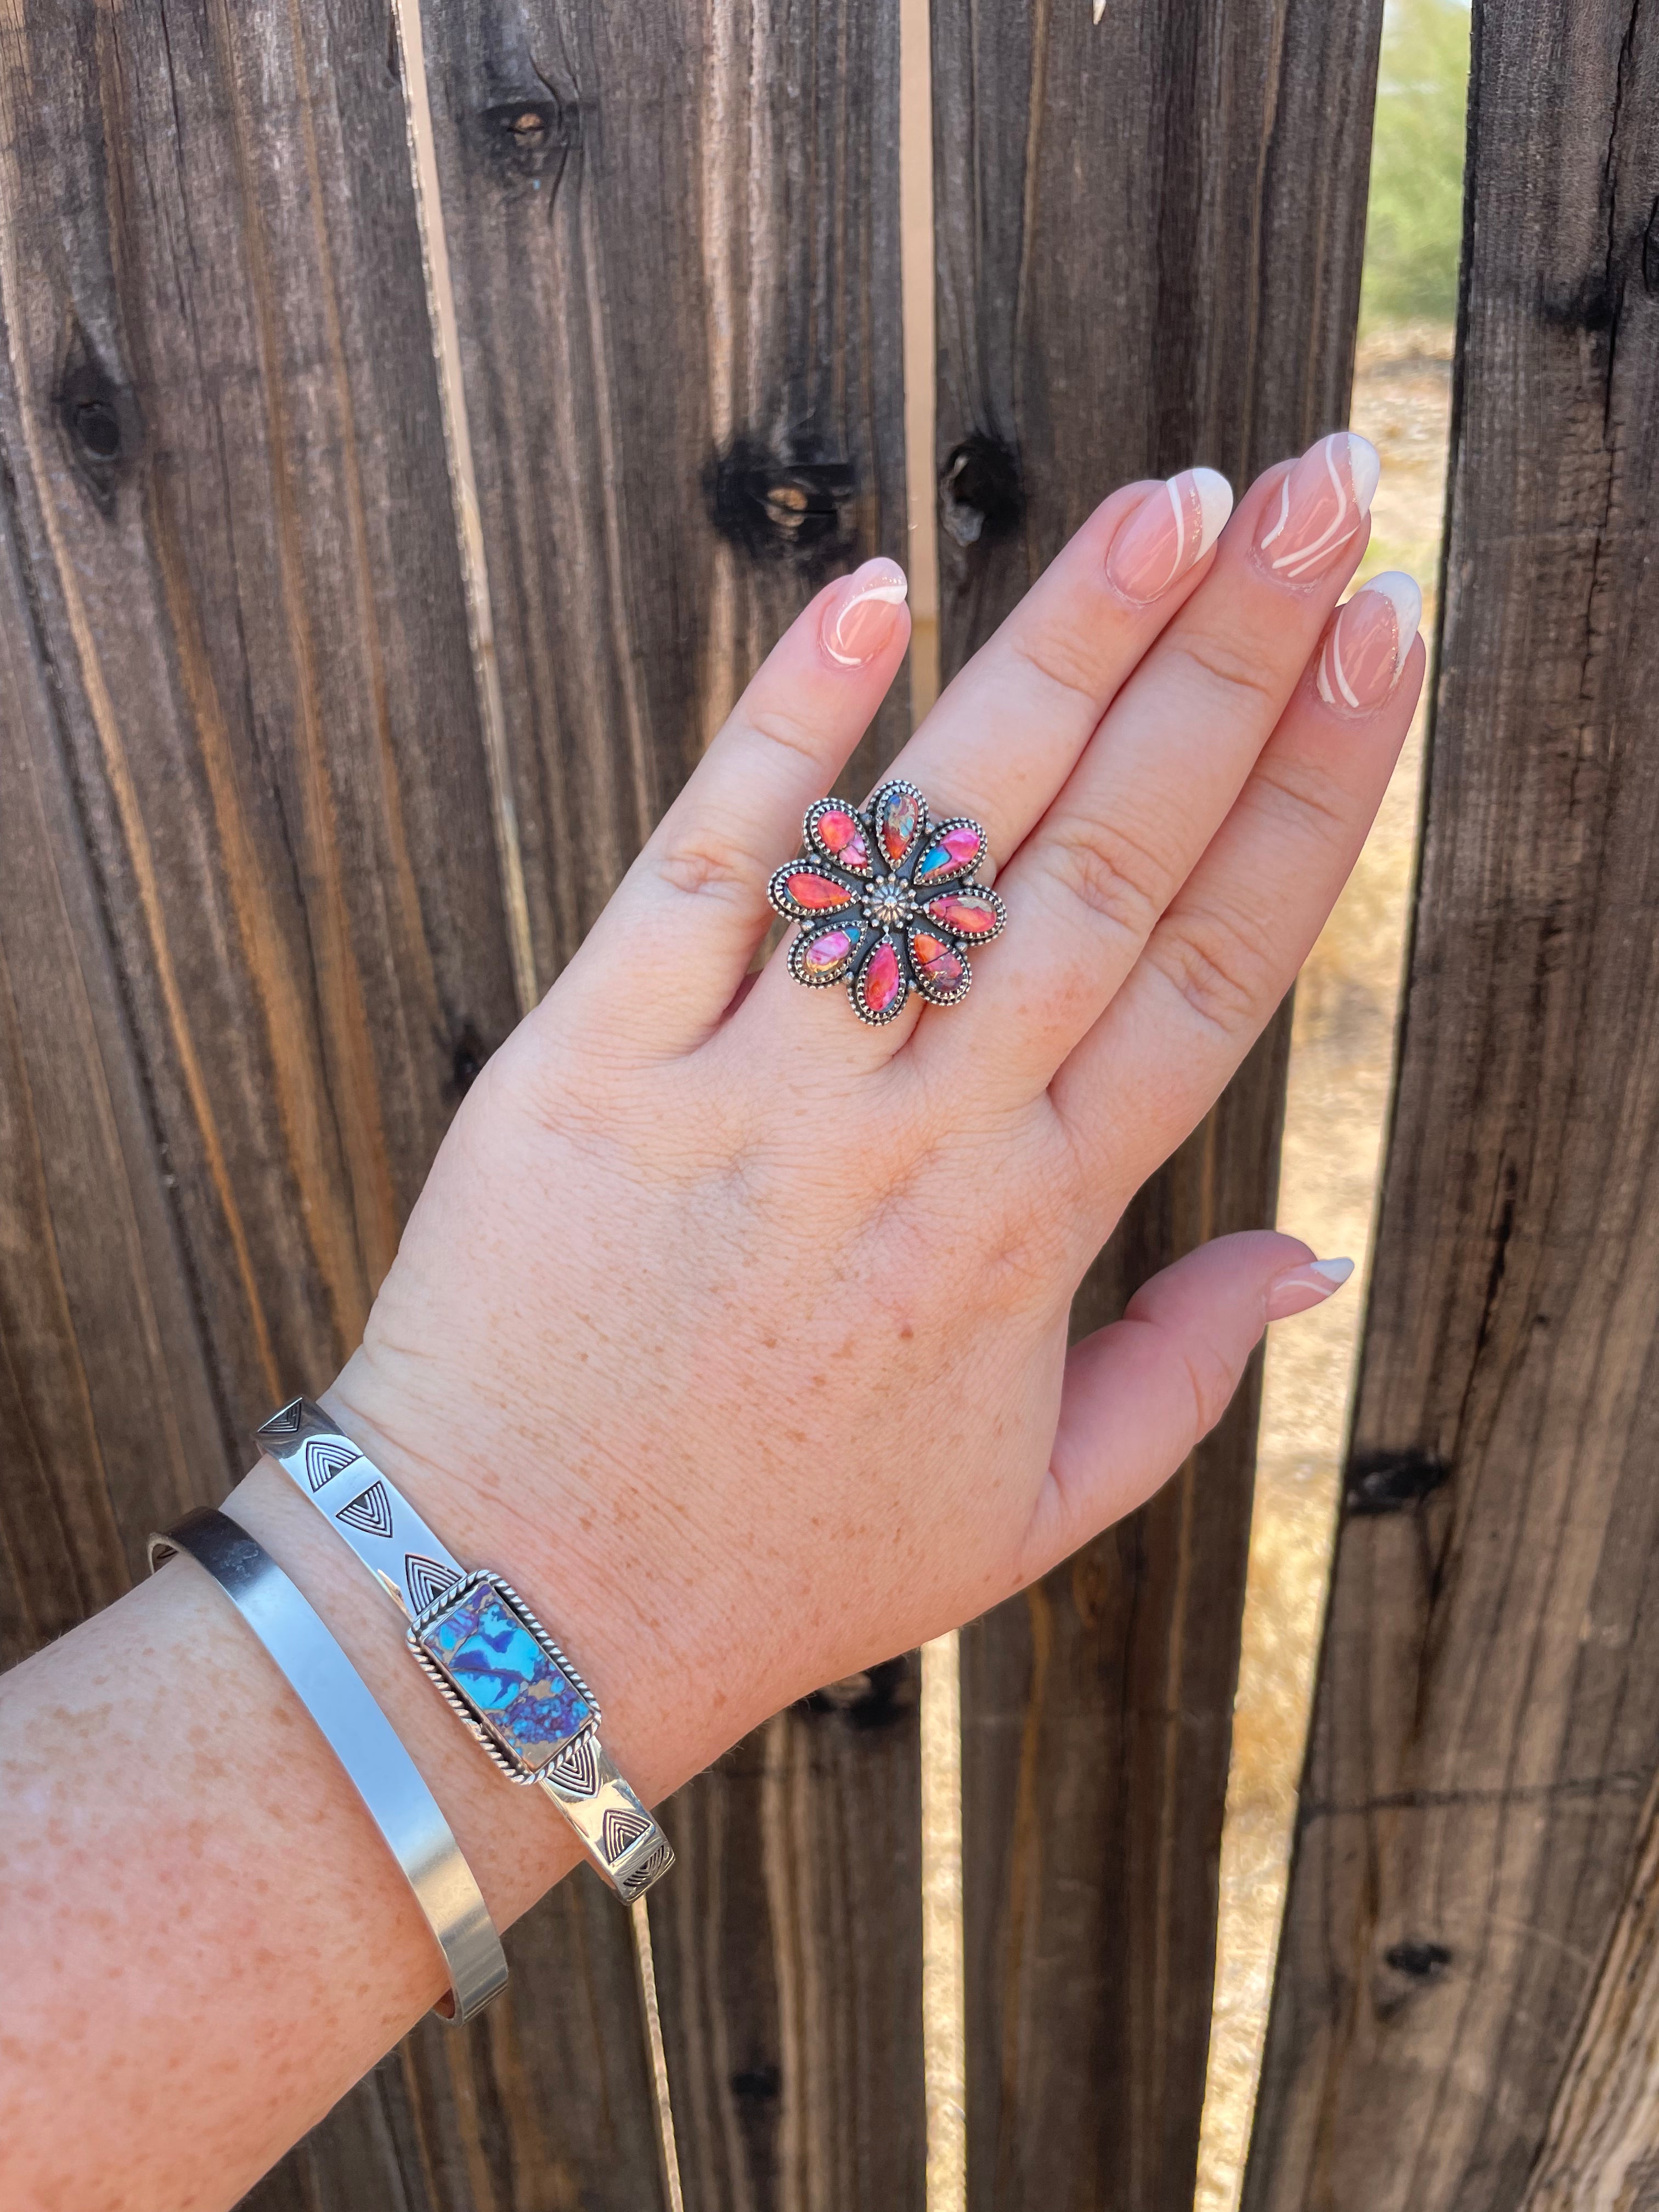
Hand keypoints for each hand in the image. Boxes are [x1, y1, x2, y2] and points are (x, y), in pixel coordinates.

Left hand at [323, 432, 1419, 1795]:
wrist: (513, 1607)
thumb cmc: (777, 1561)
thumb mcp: (1023, 1515)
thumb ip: (1180, 1379)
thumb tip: (1313, 1260)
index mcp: (1036, 1235)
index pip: (1218, 967)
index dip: (1314, 787)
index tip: (1388, 638)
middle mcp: (915, 1140)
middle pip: (1110, 861)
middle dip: (1234, 659)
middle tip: (1328, 492)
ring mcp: (751, 1091)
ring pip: (937, 835)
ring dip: (1059, 652)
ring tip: (1170, 502)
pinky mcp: (590, 1059)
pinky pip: (706, 865)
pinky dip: (784, 726)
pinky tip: (869, 591)